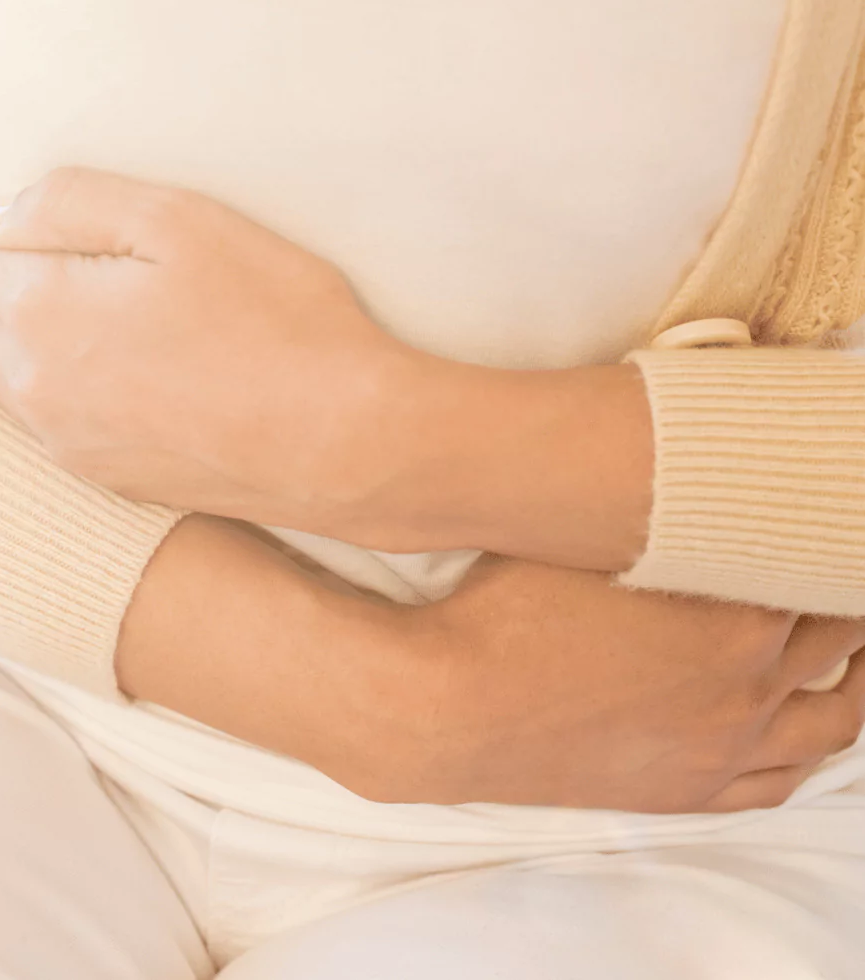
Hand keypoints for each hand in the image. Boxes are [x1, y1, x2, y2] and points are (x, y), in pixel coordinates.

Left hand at [0, 170, 657, 570]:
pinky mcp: (99, 472)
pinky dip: (15, 369)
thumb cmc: (275, 318)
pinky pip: (26, 410)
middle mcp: (33, 384)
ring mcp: (63, 438)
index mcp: (41, 312)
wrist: (340, 443)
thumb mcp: (177, 222)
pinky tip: (43, 354)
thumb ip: (71, 205)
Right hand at [325, 557, 864, 811]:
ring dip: (856, 677)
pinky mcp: (686, 791)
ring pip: (833, 719)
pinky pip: (781, 782)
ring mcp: (723, 750)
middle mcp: (748, 689)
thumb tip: (686, 479)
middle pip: (838, 634)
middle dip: (840, 594)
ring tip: (852, 644)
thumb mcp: (580, 539)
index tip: (809, 513)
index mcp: (734, 618)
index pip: (812, 566)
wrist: (448, 709)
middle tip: (828, 561)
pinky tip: (804, 728)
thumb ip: (654, 517)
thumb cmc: (501, 614)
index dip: (814, 534)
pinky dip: (809, 752)